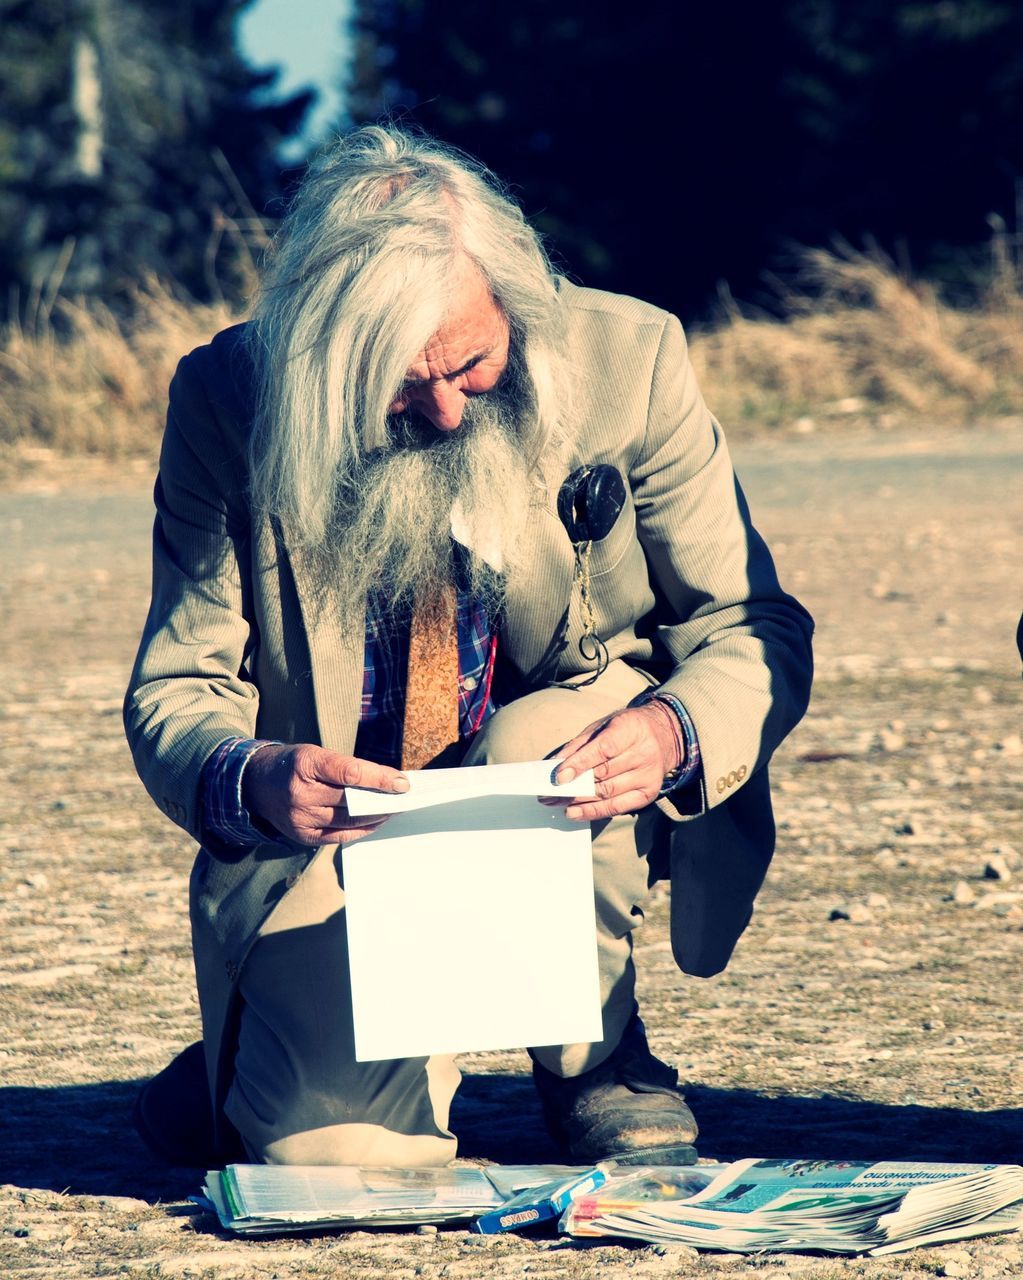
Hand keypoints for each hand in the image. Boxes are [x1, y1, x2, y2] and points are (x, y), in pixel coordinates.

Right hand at [242, 743, 408, 844]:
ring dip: (376, 816)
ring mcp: (300, 818)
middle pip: (352, 800)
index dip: (380, 779)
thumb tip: (387, 783)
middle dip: (383, 800)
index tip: (403, 783)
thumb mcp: (316, 754)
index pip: (351, 773)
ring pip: (349, 820)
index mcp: (305, 764)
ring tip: (394, 809)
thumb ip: (348, 768)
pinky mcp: (303, 836)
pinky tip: (377, 822)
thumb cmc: (295, 765)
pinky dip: (362, 829)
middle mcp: (300, 794)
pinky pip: (340, 836)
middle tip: (405, 798)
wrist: (256, 784)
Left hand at [548, 704, 678, 821]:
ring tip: (556, 803)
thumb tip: (555, 766)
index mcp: (631, 729)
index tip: (558, 777)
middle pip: (603, 775)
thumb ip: (579, 745)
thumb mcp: (602, 726)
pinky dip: (593, 811)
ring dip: (578, 801)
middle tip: (548, 794)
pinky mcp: (648, 793)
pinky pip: (617, 807)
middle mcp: (644, 754)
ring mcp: (648, 776)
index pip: (603, 750)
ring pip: (608, 793)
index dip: (580, 764)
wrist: (663, 736)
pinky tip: (575, 812)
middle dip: (572, 787)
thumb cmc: (625, 729)